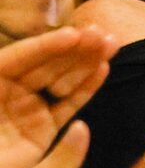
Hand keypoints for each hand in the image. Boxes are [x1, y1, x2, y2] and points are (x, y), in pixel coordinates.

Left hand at [0, 29, 108, 167]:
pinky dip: (85, 89)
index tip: (73, 35)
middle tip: (101, 34)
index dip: (44, 46)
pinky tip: (103, 70)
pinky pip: (65, 107)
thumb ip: (24, 114)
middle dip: (72, 49)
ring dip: (84, 62)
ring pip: (57, 82)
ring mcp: (23, 115)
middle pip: (41, 66)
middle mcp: (5, 98)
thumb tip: (74, 119)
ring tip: (111, 45)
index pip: (14, 60)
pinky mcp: (40, 133)